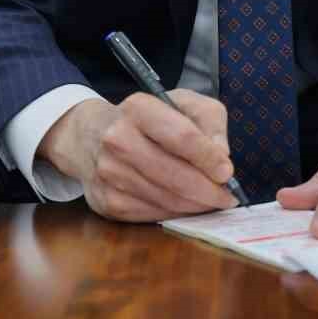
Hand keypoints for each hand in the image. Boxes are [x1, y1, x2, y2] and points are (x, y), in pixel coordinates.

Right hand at [39, 90, 238, 221]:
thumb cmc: (147, 119)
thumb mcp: (181, 103)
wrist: (90, 136)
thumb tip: (221, 156)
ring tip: (212, 202)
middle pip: (173, 174)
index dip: (208, 157)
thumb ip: (210, 121)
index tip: (227, 171)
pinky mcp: (106, 202)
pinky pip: (151, 215)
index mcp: (138, 108)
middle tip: (227, 196)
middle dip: (208, 190)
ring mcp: (108, 173)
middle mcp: (117, 139)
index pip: (181, 136)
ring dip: (195, 206)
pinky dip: (175, 214)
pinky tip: (186, 206)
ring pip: (165, 199)